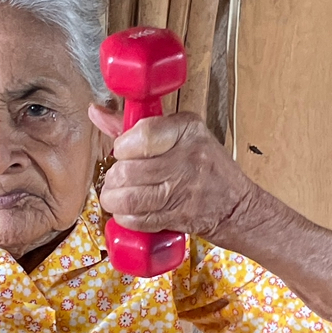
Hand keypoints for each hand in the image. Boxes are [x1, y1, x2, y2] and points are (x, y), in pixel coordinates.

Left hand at [90, 104, 259, 244]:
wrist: (236, 204)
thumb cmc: (204, 165)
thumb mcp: (178, 135)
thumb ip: (135, 127)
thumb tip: (96, 113)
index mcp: (187, 130)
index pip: (142, 134)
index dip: (122, 147)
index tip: (122, 151)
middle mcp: (188, 158)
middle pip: (129, 169)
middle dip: (113, 177)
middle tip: (116, 178)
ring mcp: (185, 189)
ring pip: (130, 197)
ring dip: (114, 199)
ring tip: (116, 195)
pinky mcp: (179, 216)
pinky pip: (138, 219)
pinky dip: (126, 217)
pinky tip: (128, 210)